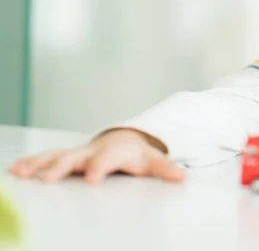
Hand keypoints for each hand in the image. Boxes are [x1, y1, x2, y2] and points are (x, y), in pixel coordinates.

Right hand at [8, 129, 184, 184]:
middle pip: (74, 158)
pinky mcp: (67, 158)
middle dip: (60, 167)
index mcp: (113, 153)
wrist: (124, 139)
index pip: (106, 160)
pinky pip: (46, 158)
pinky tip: (15, 170)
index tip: (92, 179)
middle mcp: (91, 152)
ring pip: (55, 157)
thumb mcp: (152, 160)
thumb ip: (164, 169)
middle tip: (46, 179)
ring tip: (21, 173)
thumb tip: (182, 176)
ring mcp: (77, 154)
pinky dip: (31, 163)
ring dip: (38, 164)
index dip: (99, 168)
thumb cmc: (137, 153)